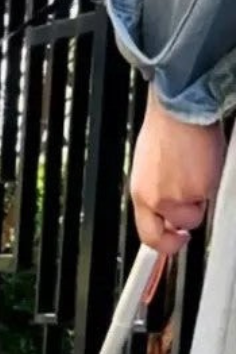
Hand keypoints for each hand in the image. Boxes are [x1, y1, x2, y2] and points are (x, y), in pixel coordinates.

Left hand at [129, 85, 225, 254]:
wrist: (179, 108)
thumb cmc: (165, 130)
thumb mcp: (149, 170)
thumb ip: (156, 192)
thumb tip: (165, 209)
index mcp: (142, 194)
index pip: (148, 235)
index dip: (163, 245)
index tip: (173, 242)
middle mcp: (157, 199)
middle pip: (174, 232)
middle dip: (182, 230)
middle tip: (188, 225)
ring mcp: (181, 194)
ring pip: (196, 213)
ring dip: (199, 200)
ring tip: (197, 173)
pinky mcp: (202, 186)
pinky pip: (212, 195)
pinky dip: (212, 184)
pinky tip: (205, 164)